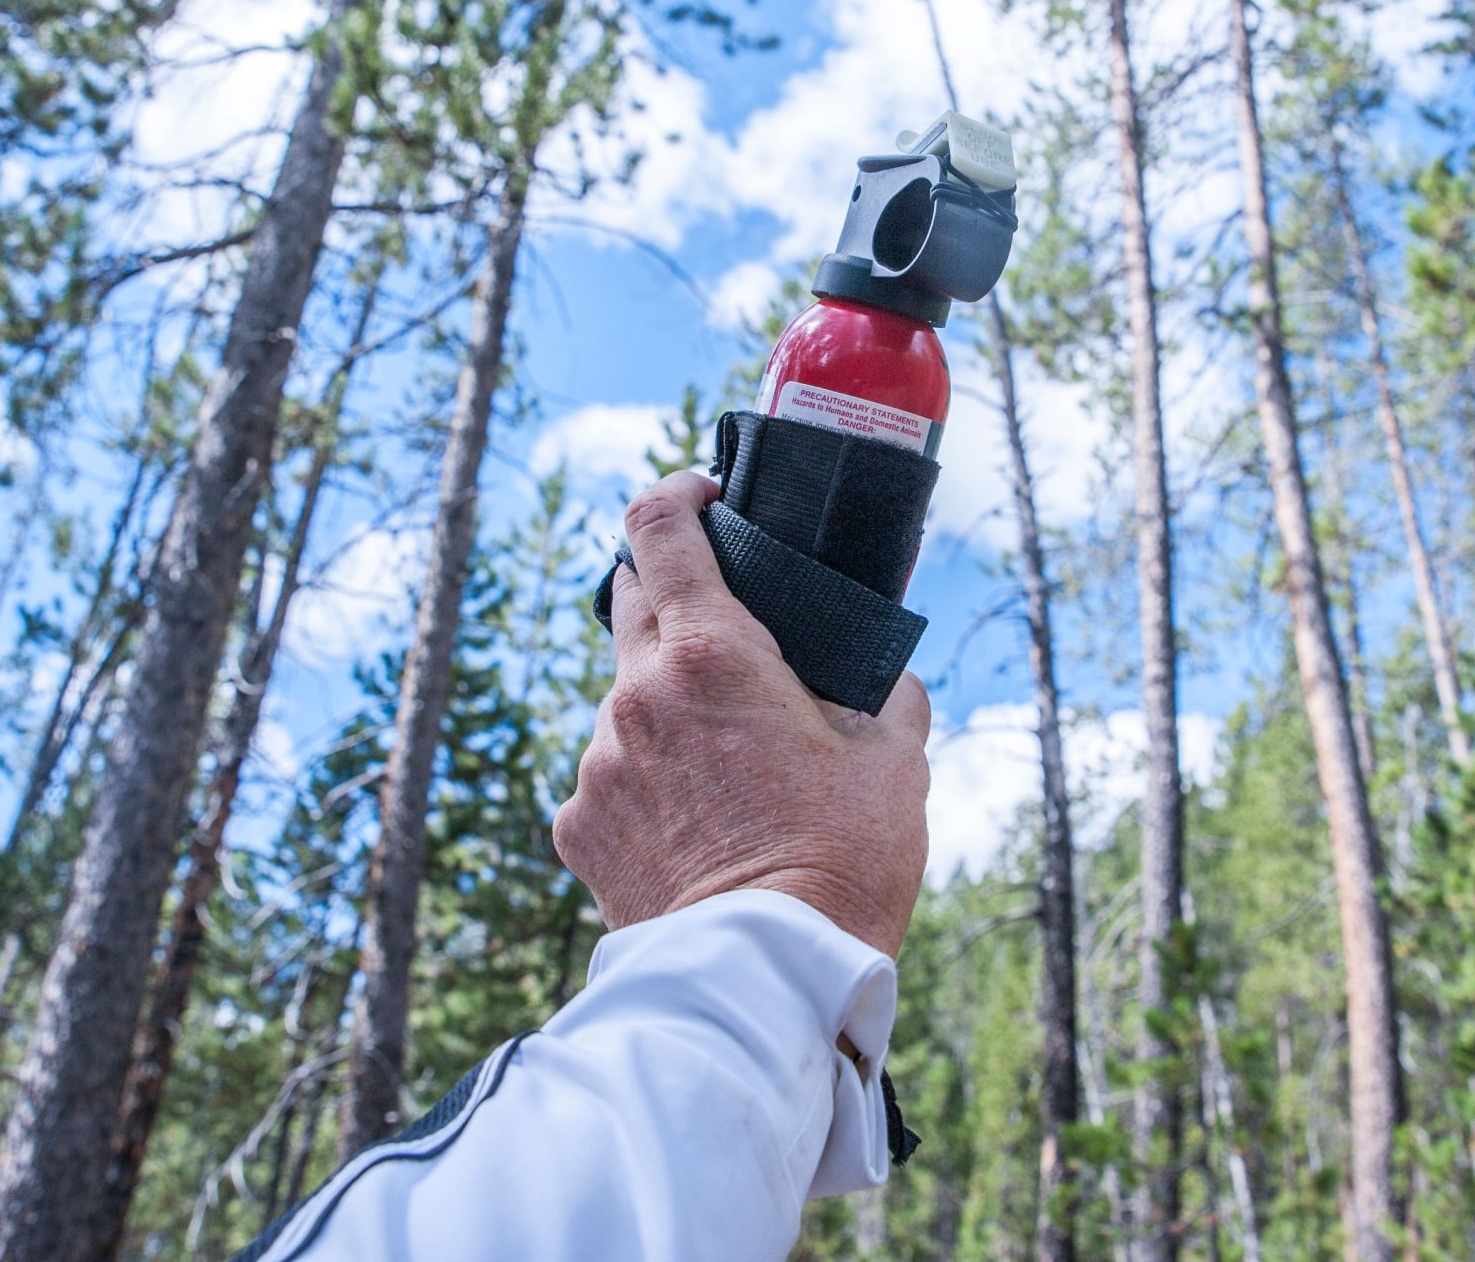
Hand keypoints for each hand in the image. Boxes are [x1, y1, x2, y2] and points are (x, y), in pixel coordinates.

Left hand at [554, 470, 930, 957]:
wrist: (764, 980)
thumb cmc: (843, 863)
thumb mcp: (896, 761)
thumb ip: (886, 693)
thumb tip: (883, 674)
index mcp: (711, 652)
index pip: (659, 526)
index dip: (678, 494)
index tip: (707, 498)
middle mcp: (636, 692)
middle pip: (629, 597)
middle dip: (673, 593)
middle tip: (729, 631)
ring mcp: (598, 760)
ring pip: (623, 697)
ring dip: (666, 704)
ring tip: (728, 765)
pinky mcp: (577, 824)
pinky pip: (610, 774)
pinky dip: (647, 778)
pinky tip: (697, 824)